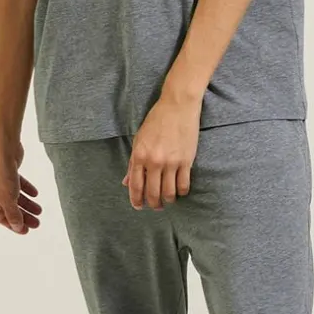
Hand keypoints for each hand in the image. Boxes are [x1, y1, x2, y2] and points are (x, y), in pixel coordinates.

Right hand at [0, 137, 41, 234]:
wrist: (4, 148)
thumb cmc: (2, 174)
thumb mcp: (8, 199)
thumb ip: (13, 214)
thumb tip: (18, 227)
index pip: (2, 218)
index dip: (15, 225)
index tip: (27, 230)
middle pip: (11, 209)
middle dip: (24, 216)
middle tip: (37, 223)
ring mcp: (1, 182)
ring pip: (16, 198)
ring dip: (28, 204)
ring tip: (40, 210)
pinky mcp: (9, 173)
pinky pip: (19, 186)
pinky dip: (27, 190)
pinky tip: (36, 194)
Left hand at [123, 91, 200, 208]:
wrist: (178, 107)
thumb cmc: (156, 121)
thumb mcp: (139, 140)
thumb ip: (133, 163)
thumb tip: (126, 182)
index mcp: (139, 156)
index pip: (135, 186)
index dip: (136, 200)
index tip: (138, 206)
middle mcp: (154, 161)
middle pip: (152, 193)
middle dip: (153, 204)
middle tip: (155, 207)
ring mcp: (171, 162)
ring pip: (169, 193)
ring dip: (167, 200)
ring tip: (167, 200)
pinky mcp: (186, 161)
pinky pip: (183, 185)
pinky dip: (181, 192)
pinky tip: (179, 191)